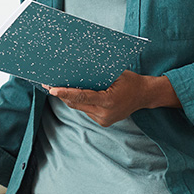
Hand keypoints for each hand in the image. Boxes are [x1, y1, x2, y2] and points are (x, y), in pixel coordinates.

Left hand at [44, 71, 180, 126]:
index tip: (52, 89)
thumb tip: (76, 71)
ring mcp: (103, 120)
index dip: (65, 93)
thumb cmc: (130, 81)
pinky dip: (80, 102)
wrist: (144, 95)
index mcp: (108, 101)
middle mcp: (104, 113)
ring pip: (79, 108)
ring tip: (57, 87)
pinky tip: (72, 94)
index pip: (81, 97)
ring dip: (69, 99)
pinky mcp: (103, 122)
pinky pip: (86, 110)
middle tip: (48, 84)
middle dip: (62, 94)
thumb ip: (97, 76)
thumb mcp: (115, 74)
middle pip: (76, 104)